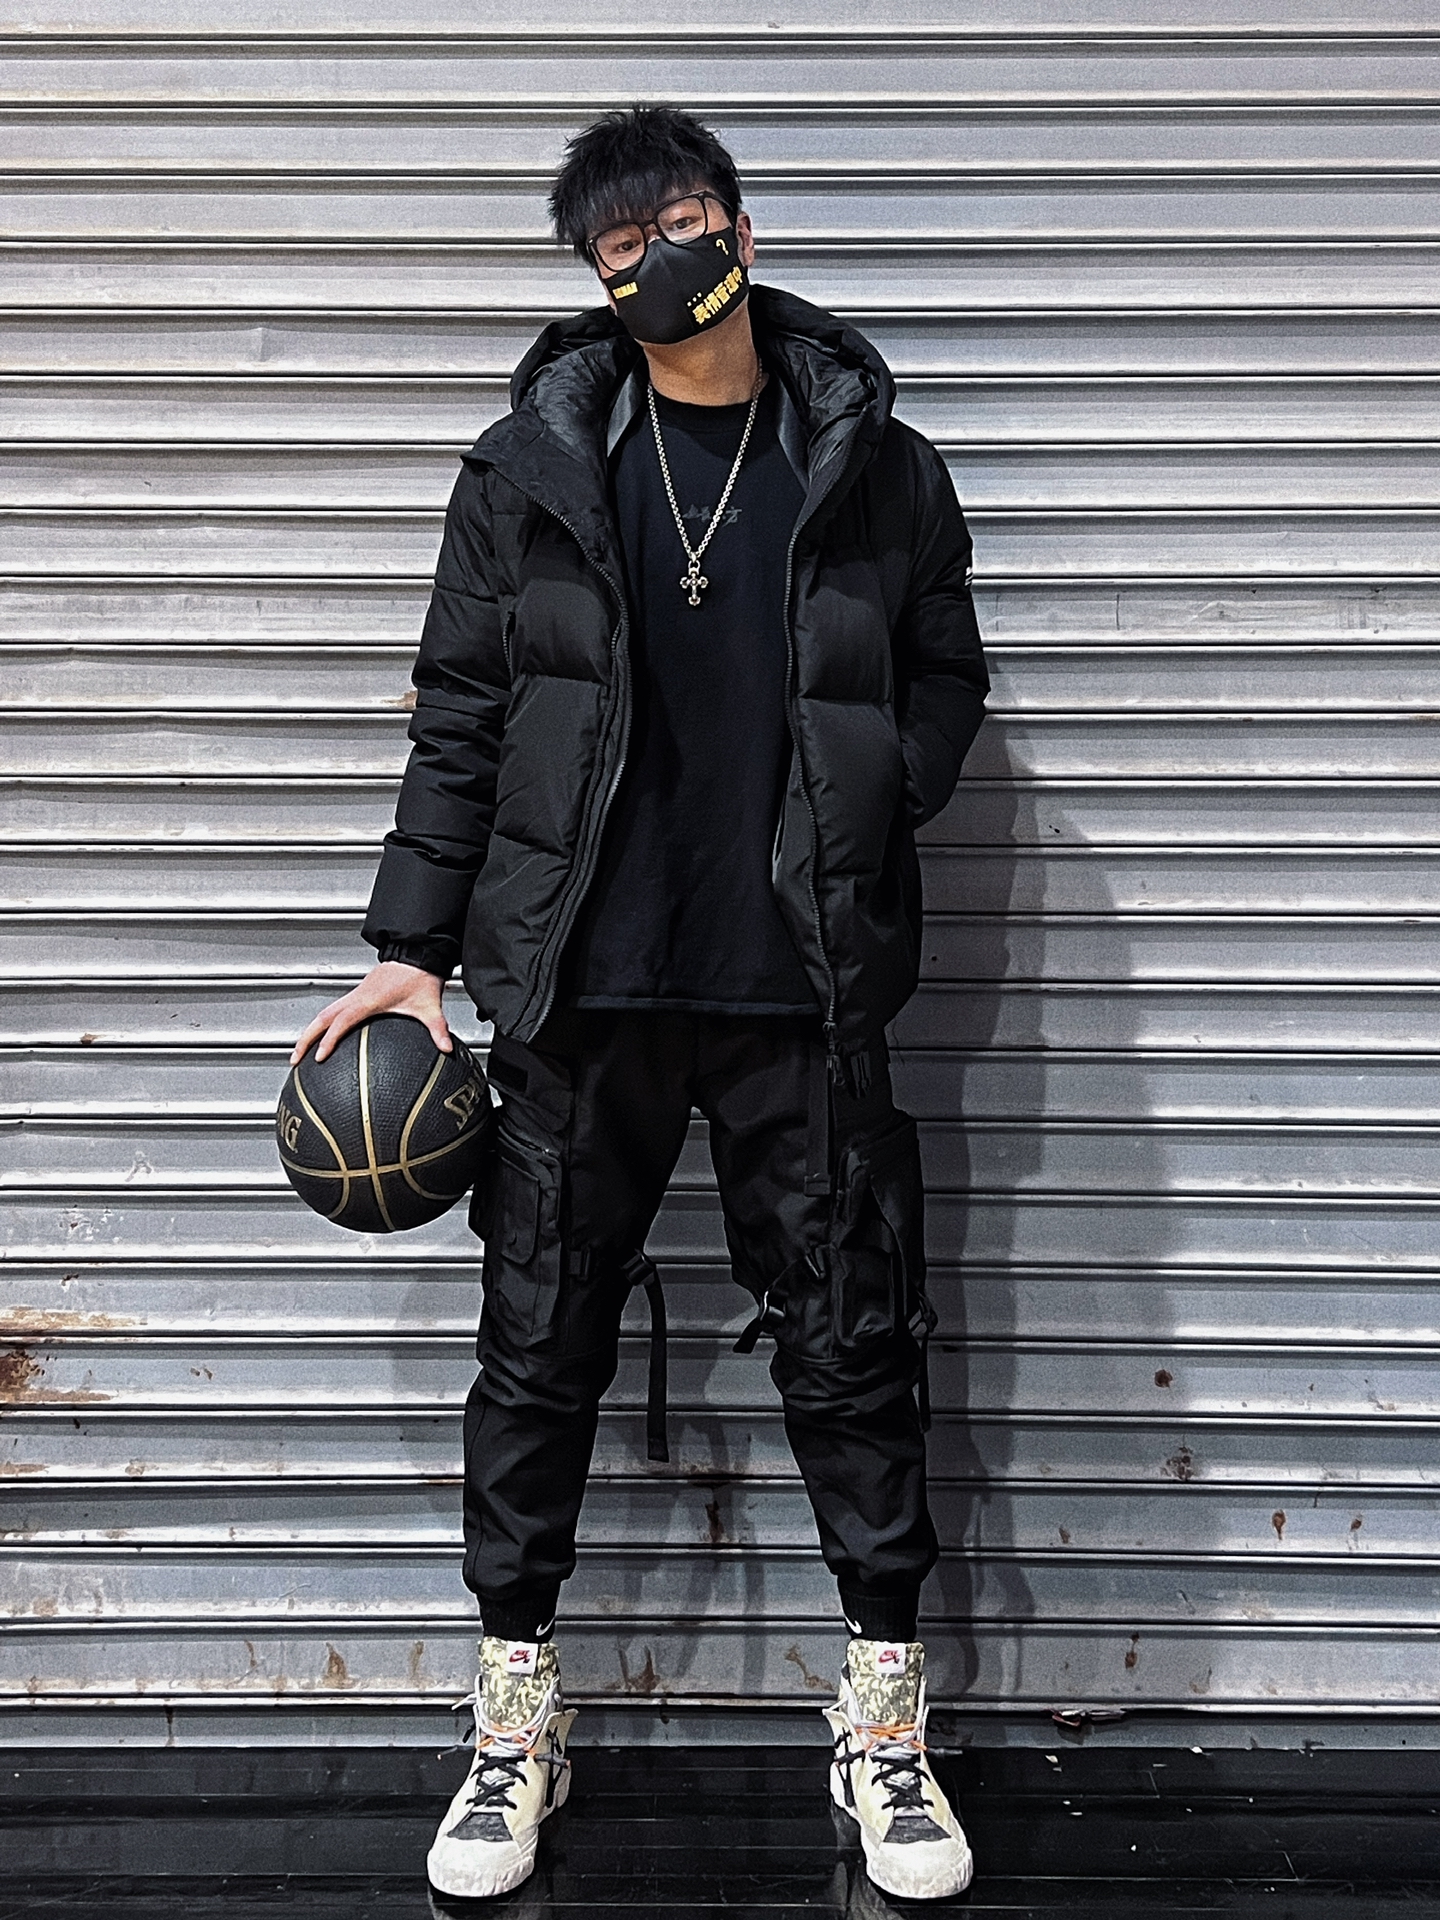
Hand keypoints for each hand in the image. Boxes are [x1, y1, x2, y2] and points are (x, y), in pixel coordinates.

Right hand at [290, 962, 450, 1065]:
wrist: (416, 952)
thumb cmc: (419, 975)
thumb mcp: (430, 1006)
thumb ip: (438, 1029)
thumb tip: (446, 1048)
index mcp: (369, 1001)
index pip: (341, 1022)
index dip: (329, 1040)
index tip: (318, 1057)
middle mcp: (357, 997)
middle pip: (321, 1018)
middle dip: (305, 1039)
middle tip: (294, 1059)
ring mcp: (355, 994)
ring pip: (323, 1013)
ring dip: (310, 1031)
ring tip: (300, 1052)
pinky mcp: (358, 994)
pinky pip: (333, 1009)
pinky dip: (322, 1023)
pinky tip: (322, 1037)